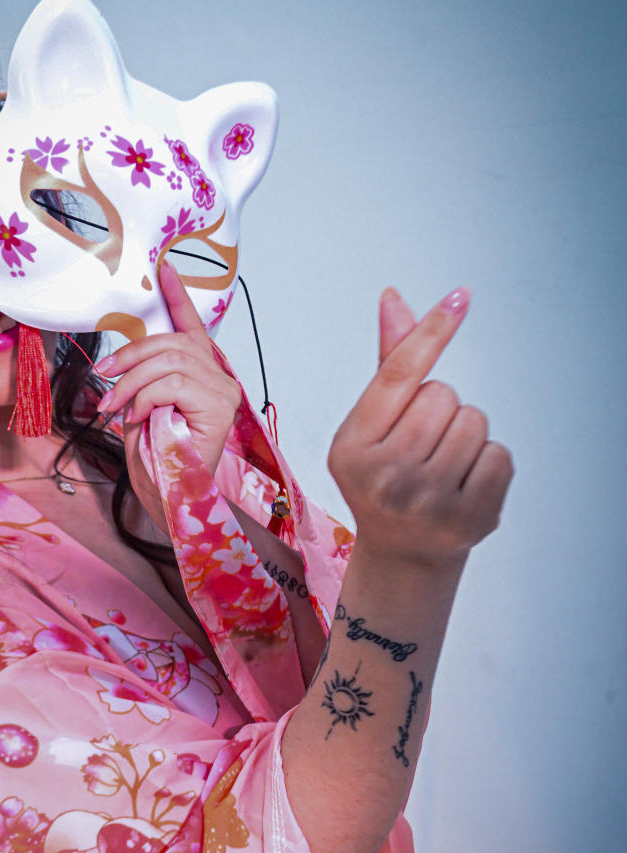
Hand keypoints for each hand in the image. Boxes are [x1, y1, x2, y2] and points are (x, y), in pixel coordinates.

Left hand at [94, 261, 241, 525]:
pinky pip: (174, 383)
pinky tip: (136, 417)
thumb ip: (143, 377)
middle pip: (172, 343)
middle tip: (104, 381)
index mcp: (200, 372)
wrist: (166, 495)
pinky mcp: (220, 407)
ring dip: (132, 382)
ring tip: (115, 407)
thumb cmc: (156, 456)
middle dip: (130, 357)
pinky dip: (146, 396)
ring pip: (170, 361)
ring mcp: (223, 391)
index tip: (163, 268)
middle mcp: (218, 377)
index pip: (191, 326)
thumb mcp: (140, 406)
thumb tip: (120, 358)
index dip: (177, 296)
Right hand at [327, 287, 512, 568]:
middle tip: (422, 443)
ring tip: (443, 463)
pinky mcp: (470, 518)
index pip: (398, 374)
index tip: (459, 298)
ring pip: (474, 421)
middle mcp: (387, 476)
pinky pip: (499, 455)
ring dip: (465, 433)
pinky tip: (463, 483)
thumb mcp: (370, 425)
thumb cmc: (385, 476)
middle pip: (443, 395)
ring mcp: (429, 501)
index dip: (430, 332)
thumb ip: (389, 364)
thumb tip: (395, 299)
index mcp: (352, 447)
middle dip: (439, 408)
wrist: (402, 553)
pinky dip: (487, 462)